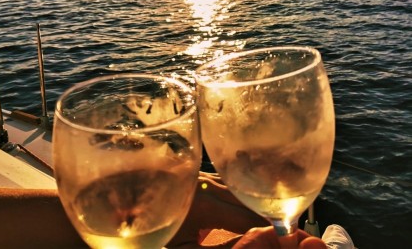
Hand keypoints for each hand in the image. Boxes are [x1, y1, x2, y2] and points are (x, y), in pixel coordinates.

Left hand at [168, 172, 325, 248]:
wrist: (133, 206)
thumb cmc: (158, 232)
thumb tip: (250, 245)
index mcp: (204, 206)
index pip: (245, 219)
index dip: (266, 229)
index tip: (283, 237)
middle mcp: (206, 185)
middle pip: (245, 198)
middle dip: (265, 211)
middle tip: (284, 224)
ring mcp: (203, 176)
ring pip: (238, 186)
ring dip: (254, 197)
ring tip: (273, 210)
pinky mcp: (200, 174)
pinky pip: (228, 180)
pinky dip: (242, 189)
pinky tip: (251, 195)